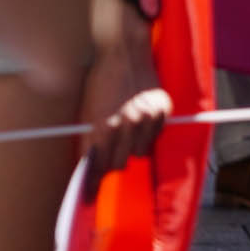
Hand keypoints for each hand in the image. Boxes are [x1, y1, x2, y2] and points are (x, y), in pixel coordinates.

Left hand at [82, 3, 172, 197]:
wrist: (123, 50)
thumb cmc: (100, 80)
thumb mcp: (87, 112)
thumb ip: (89, 141)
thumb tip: (89, 166)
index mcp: (102, 127)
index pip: (97, 168)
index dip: (92, 187)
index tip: (88, 199)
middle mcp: (125, 125)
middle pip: (118, 164)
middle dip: (111, 162)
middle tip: (110, 156)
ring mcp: (146, 117)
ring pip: (139, 152)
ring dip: (131, 147)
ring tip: (126, 132)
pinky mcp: (162, 109)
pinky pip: (154, 136)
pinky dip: (147, 133)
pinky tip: (140, 121)